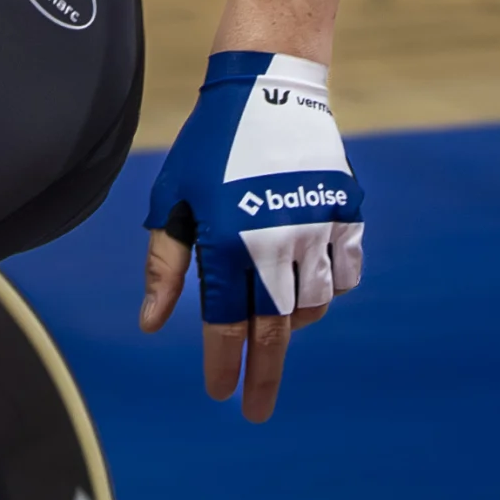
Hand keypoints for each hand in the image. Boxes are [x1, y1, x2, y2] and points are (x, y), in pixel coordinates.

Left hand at [140, 53, 361, 423]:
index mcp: (226, 240)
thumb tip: (152, 325)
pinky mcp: (347, 215)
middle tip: (255, 412)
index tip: (220, 394)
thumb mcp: (173, 200)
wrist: (269, 87)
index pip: (226, 324)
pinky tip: (307, 286)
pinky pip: (343, 274)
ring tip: (272, 328)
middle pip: (272, 331)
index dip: (223, 363)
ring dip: (291, 326)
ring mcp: (316, 229)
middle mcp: (274, 242)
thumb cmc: (210, 145)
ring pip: (312, 306)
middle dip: (262, 376)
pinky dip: (327, 290)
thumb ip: (164, 266)